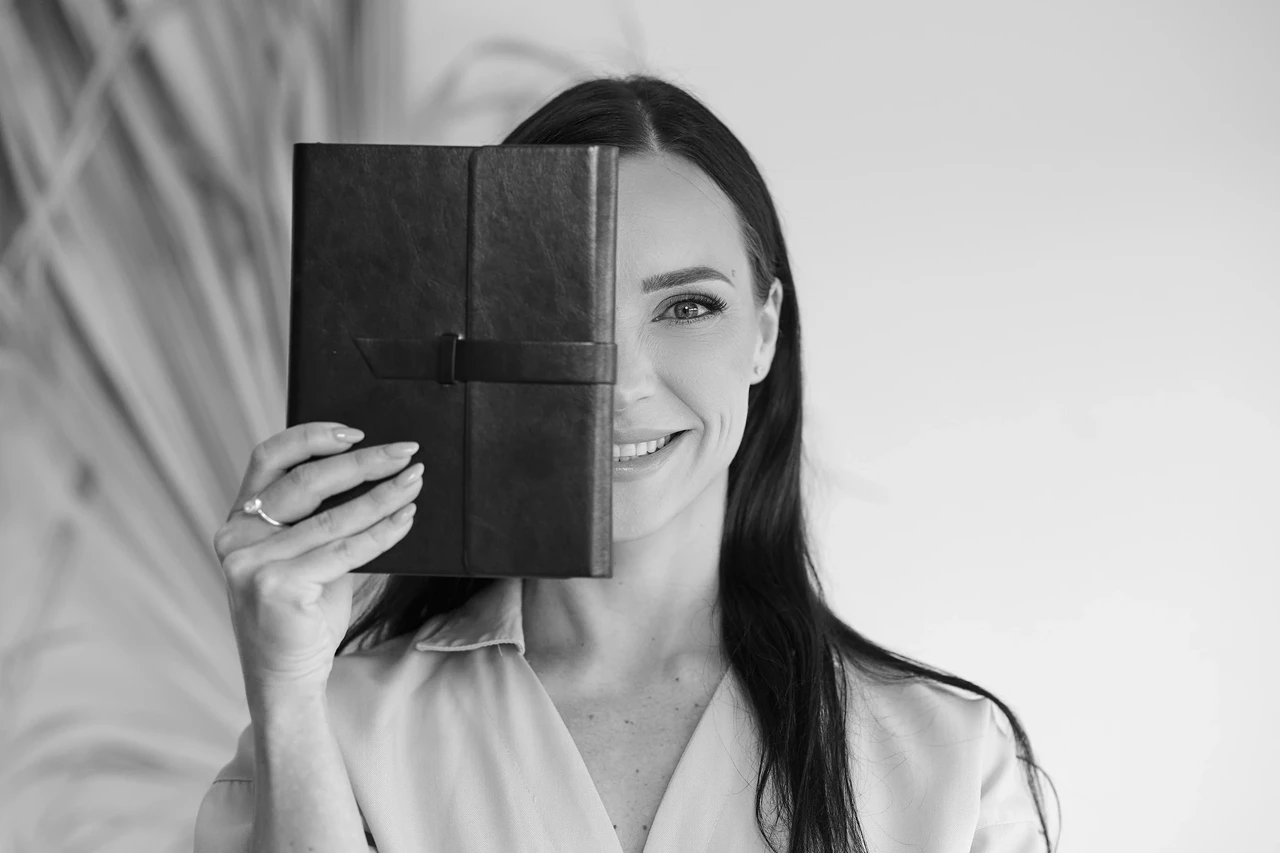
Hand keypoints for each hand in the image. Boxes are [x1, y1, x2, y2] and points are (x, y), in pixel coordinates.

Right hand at [212, 422, 422, 702]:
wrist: (287, 681)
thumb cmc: (303, 616)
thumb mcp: (307, 558)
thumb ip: (322, 520)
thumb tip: (379, 477)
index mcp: (239, 522)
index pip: (268, 458)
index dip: (311, 436)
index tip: (355, 431)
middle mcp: (237, 538)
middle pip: (307, 481)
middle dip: (364, 462)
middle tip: (406, 453)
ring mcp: (252, 563)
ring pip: (334, 518)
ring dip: (384, 496)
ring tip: (415, 483)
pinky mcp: (277, 586)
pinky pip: (346, 550)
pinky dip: (383, 531)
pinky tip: (406, 519)